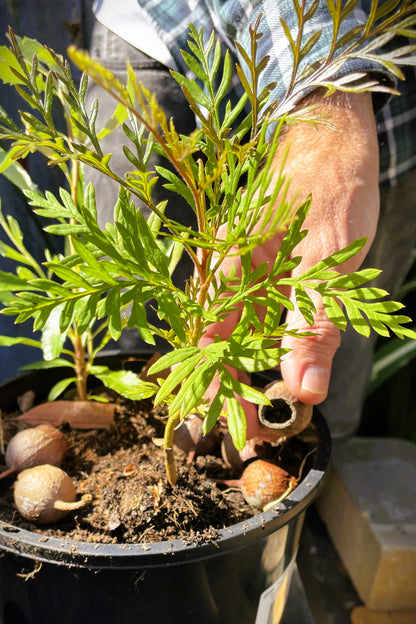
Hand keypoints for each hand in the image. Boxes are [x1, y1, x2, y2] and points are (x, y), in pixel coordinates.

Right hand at [201, 90, 379, 437]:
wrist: (333, 133)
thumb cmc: (330, 190)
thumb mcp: (329, 264)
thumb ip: (313, 326)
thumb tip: (304, 391)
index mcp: (228, 273)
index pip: (208, 347)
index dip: (218, 392)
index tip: (241, 430)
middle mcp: (226, 274)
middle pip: (217, 346)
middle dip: (233, 392)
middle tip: (260, 431)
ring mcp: (243, 269)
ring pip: (236, 333)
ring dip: (250, 373)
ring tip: (271, 411)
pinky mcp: (264, 266)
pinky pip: (256, 315)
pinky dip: (267, 346)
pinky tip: (282, 364)